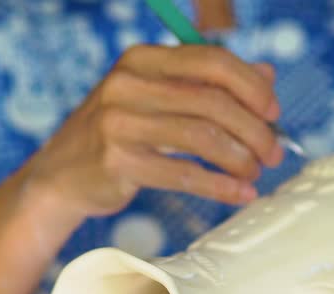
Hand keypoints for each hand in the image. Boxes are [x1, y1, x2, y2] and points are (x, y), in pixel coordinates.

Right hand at [25, 44, 283, 216]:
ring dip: (240, 158)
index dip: (251, 86)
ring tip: (256, 174)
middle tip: (274, 153)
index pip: (211, 60)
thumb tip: (268, 74)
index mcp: (141, 59)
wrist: (59, 178)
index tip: (274, 112)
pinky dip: (220, 186)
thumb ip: (207, 84)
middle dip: (255, 128)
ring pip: (202, 136)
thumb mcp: (157, 99)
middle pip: (212, 100)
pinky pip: (183, 174)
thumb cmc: (117, 136)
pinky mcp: (117, 162)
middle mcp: (127, 84)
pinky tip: (240, 195)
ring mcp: (119, 122)